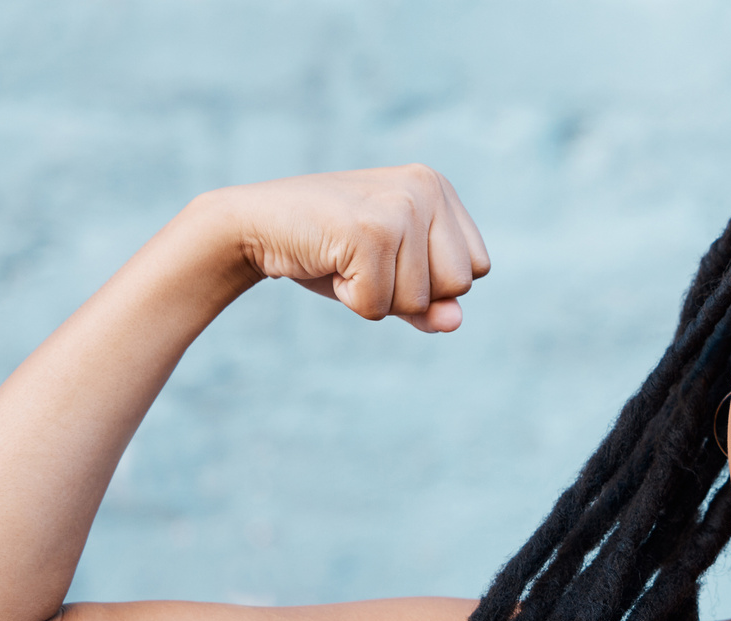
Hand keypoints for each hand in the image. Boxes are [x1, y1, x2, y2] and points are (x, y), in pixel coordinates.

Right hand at [194, 166, 490, 332]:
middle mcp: (426, 187)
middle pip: (459, 286)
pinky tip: (329, 263)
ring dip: (378, 297)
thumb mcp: (390, 279)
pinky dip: (352, 299)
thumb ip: (431, 304)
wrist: (254, 225)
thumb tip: (455, 321)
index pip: (476, 269)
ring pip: (420, 301)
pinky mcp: (369, 231)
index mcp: (439, 188)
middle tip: (364, 260)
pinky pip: (380, 305)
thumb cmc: (330, 251)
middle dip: (410, 293)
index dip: (433, 283)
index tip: (390, 257)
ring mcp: (400, 206)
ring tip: (345, 259)